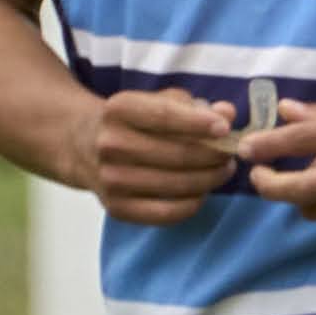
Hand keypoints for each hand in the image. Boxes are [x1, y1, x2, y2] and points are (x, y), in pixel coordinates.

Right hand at [87, 86, 239, 228]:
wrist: (83, 145)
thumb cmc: (134, 120)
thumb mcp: (157, 101)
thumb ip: (194, 105)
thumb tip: (227, 114)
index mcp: (119, 109)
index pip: (165, 117)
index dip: (199, 124)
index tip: (225, 129)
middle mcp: (110, 144)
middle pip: (177, 155)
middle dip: (214, 156)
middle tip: (232, 154)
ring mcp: (110, 179)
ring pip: (177, 185)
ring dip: (209, 180)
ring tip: (222, 170)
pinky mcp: (116, 208)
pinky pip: (167, 213)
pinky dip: (192, 204)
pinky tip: (202, 192)